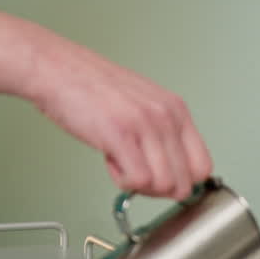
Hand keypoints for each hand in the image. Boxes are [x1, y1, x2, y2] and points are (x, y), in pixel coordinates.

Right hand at [25, 37, 212, 200]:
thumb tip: (173, 172)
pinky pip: (138, 181)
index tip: (161, 180)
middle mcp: (167, 117)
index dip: (181, 182)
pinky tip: (110, 160)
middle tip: (136, 172)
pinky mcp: (121, 134)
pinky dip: (122, 181)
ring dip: (139, 185)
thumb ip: (162, 135)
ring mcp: (145, 125)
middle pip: (184, 184)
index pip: (202, 168)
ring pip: (164, 186)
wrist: (56, 69)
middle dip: (158, 189)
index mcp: (177, 110)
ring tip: (120, 161)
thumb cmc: (92, 88)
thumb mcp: (143, 105)